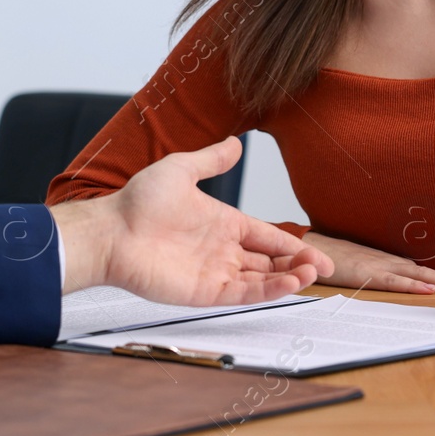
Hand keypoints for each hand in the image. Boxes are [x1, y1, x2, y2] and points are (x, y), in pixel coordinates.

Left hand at [53, 137, 333, 304]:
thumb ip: (211, 160)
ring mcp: (215, 272)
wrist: (111, 232)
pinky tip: (288, 283)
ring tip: (312, 274)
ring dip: (289, 279)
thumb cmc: (138, 201)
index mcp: (223, 223)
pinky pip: (243, 293)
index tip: (315, 251)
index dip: (293, 244)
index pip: (267, 236)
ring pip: (262, 280)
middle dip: (298, 265)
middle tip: (324, 268)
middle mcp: (222, 250)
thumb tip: (235, 142)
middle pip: (270, 262)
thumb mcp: (181, 169)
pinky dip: (268, 291)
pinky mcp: (205, 292)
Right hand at [301, 231, 434, 295]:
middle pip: (426, 272)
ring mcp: (380, 266)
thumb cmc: (336, 259)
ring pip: (417, 275)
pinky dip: (414, 286)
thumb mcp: (362, 266)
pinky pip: (396, 281)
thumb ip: (380, 273)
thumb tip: (397, 283)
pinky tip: (429, 290)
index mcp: (389, 262)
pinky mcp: (369, 274)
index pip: (421, 271)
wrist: (314, 248)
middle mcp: (390, 262)